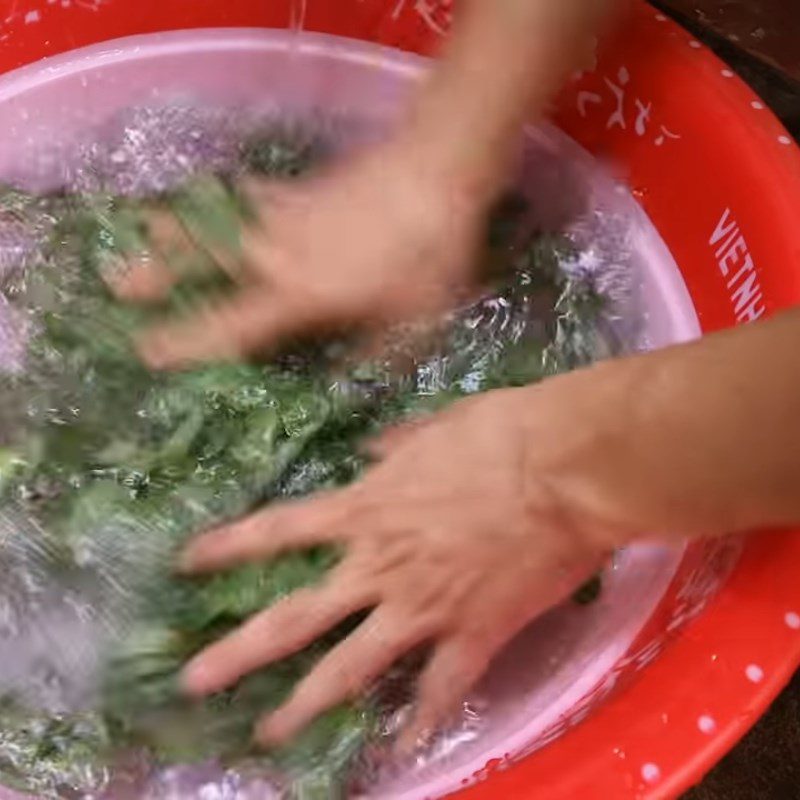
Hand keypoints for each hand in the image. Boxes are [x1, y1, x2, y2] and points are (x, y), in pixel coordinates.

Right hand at [118, 139, 489, 369]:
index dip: (186, 344)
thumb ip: (374, 359)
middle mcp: (276, 256)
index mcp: (299, 296)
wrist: (434, 172)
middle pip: (202, 265)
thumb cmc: (426, 255)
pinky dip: (235, 197)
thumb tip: (348, 384)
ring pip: (216, 224)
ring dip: (176, 228)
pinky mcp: (299, 190)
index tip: (148, 354)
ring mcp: (282, 217)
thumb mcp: (412, 324)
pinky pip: (255, 195)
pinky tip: (226, 193)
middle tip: (115, 282)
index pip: (230, 327)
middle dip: (155, 274)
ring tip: (139, 227)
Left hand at [177, 379, 625, 749]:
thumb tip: (373, 453)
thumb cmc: (501, 434)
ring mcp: (422, 606)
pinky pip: (441, 690)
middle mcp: (381, 565)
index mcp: (368, 509)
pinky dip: (420, 722)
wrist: (564, 469)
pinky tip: (399, 751)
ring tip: (267, 733)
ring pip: (349, 667)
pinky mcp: (473, 633)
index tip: (188, 563)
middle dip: (239, 651)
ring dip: (304, 704)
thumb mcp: (437, 427)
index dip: (229, 547)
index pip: (280, 530)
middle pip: (295, 616)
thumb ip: (396, 445)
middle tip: (195, 681)